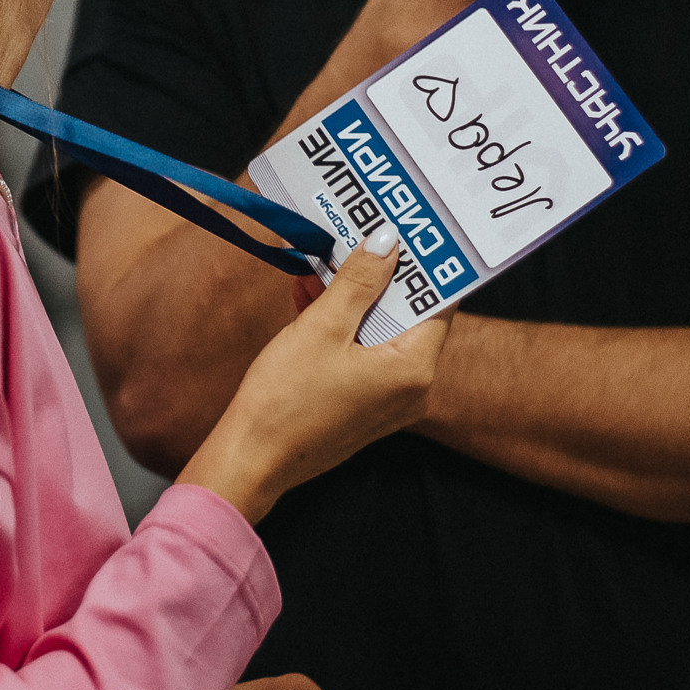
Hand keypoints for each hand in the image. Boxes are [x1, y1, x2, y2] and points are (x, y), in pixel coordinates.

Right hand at [176, 238, 446, 523]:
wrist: (251, 459)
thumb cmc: (285, 399)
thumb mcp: (322, 327)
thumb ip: (359, 282)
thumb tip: (387, 242)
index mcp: (413, 369)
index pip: (438, 304)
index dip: (423, 265)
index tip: (409, 230)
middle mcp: (411, 389)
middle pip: (408, 317)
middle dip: (381, 277)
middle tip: (362, 236)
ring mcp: (387, 401)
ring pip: (381, 334)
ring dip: (355, 300)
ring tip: (328, 263)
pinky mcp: (362, 406)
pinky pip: (362, 354)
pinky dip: (343, 328)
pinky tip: (312, 298)